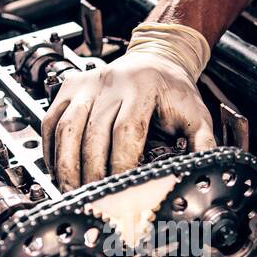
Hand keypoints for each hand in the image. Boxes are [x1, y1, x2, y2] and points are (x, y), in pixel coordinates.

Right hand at [42, 23, 215, 190]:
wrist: (156, 57)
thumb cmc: (174, 90)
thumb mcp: (196, 113)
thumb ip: (203, 144)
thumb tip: (205, 172)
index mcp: (143, 87)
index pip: (126, 131)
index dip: (121, 164)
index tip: (121, 190)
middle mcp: (110, 83)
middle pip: (92, 133)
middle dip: (91, 172)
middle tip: (94, 200)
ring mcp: (86, 84)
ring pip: (66, 128)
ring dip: (66, 165)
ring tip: (72, 192)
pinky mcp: (69, 87)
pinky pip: (51, 120)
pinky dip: (50, 149)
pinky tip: (57, 171)